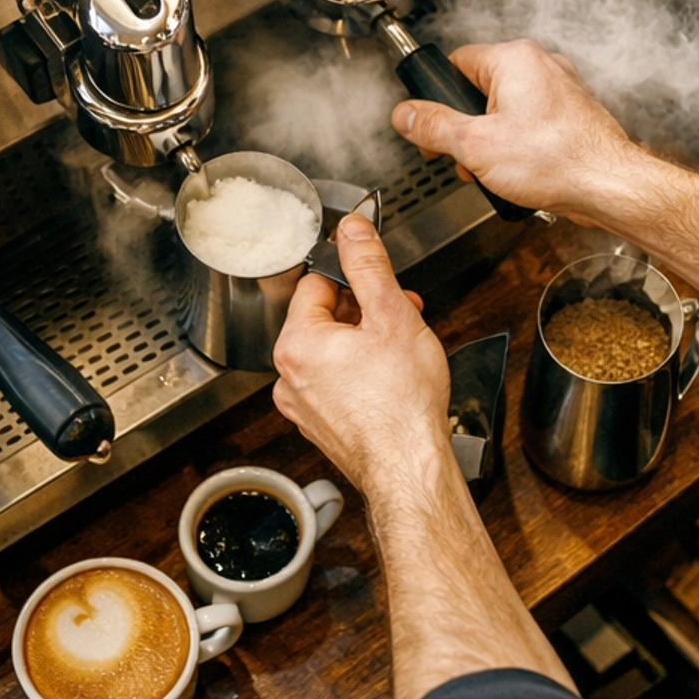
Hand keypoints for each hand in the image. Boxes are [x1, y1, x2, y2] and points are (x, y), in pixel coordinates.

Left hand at [272, 217, 450, 495]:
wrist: (409, 468)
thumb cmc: (402, 403)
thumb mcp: (392, 314)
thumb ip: (367, 265)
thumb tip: (352, 230)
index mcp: (297, 342)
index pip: (314, 283)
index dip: (353, 277)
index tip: (379, 283)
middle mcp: (288, 376)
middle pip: (322, 319)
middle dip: (364, 310)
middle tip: (401, 313)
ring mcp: (302, 405)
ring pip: (331, 353)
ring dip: (364, 341)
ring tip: (401, 349)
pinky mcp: (321, 426)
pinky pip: (336, 385)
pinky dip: (360, 375)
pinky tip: (390, 381)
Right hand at [391, 38, 640, 221]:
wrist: (609, 186)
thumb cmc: (557, 160)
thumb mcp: (475, 145)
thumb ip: (433, 126)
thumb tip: (405, 115)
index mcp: (515, 59)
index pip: (456, 62)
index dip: (438, 97)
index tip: (430, 123)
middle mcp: (541, 67)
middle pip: (479, 89)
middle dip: (465, 127)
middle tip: (460, 154)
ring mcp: (559, 91)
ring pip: (505, 111)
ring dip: (489, 142)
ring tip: (491, 170)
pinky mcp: (570, 117)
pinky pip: (529, 126)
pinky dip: (517, 147)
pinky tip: (517, 173)